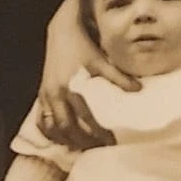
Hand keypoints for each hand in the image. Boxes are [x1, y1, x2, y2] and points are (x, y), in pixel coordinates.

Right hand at [38, 0, 138, 146]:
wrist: (61, 31)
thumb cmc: (82, 46)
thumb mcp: (100, 61)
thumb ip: (118, 77)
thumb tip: (138, 90)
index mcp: (70, 88)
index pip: (85, 119)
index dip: (98, 133)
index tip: (111, 142)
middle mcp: (55, 95)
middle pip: (67, 129)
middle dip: (82, 141)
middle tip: (97, 148)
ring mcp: (46, 95)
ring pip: (52, 127)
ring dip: (65, 140)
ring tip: (80, 147)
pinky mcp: (42, 94)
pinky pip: (41, 119)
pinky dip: (49, 131)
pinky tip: (60, 138)